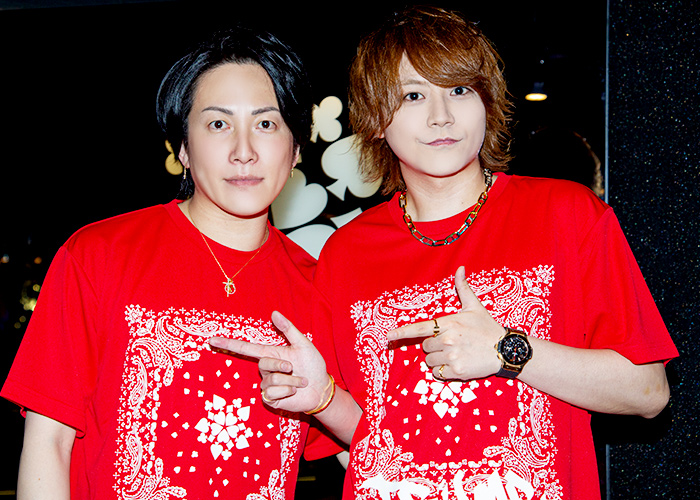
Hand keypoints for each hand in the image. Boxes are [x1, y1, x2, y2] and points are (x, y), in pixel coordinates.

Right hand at [209, 311, 330, 413]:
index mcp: (271, 353)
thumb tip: (273, 313)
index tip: (212, 339)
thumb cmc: (313, 366)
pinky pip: (272, 393)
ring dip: (290, 380)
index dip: (228, 344)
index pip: (246, 348)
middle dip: (281, 365)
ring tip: (300, 382)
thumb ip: (288, 329)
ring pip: (271, 380)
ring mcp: (267, 385)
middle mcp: (267, 369)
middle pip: (263, 363)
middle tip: (294, 368)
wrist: (321, 388)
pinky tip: (294, 392)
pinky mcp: (271, 399)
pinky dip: (287, 391)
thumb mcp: (303, 344)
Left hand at [386, 266, 503, 380]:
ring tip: (456, 354)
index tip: (388, 337)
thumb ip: (463, 288)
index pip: (419, 328)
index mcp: (448, 323)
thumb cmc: (488, 327)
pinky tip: (458, 364)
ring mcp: (452, 356)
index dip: (402, 332)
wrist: (506, 349)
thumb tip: (460, 268)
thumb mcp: (474, 307)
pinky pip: (438, 374)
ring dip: (438, 360)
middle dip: (434, 346)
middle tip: (452, 344)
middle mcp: (447, 339)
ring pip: (429, 362)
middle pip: (425, 347)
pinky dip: (444, 371)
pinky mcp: (457, 372)